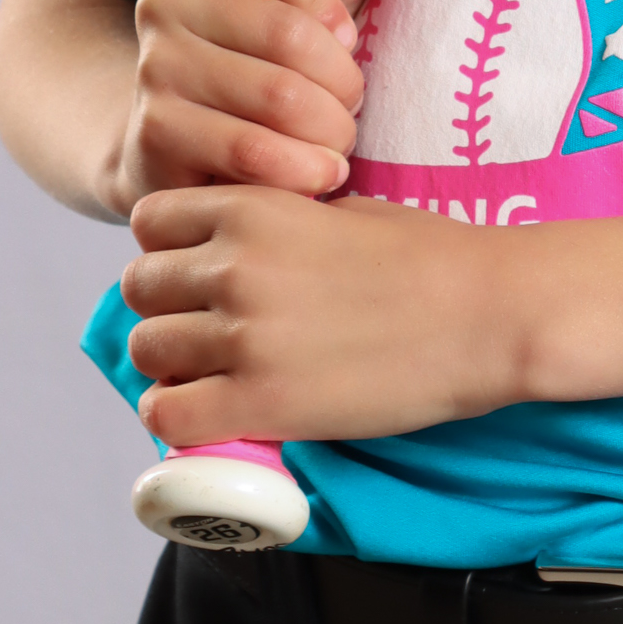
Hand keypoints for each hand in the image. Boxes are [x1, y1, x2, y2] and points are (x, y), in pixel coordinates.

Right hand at [112, 0, 403, 212]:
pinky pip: (251, 152)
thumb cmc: (265, 60)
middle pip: (288, 31)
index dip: (328, 1)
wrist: (179, 146)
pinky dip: (302, 170)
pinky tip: (319, 174)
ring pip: (277, 96)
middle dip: (343, 80)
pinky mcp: (155, 132)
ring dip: (330, 129)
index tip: (343, 39)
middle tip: (352, 106)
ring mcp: (154, 65)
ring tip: (340, 141)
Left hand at [123, 185, 530, 445]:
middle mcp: (234, 265)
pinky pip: (168, 415)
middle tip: (206, 326)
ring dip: (172, 363)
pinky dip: (179, 417)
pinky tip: (213, 412)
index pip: (150, 221)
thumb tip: (239, 247)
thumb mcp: (340, 207)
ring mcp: (242, 335)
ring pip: (147, 351)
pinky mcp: (259, 402)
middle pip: (139, 286)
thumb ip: (276, 220)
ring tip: (213, 373)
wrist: (483, 311)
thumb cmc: (427, 256)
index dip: (168, 246)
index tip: (196, 269)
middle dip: (165, 305)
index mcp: (254, 206)